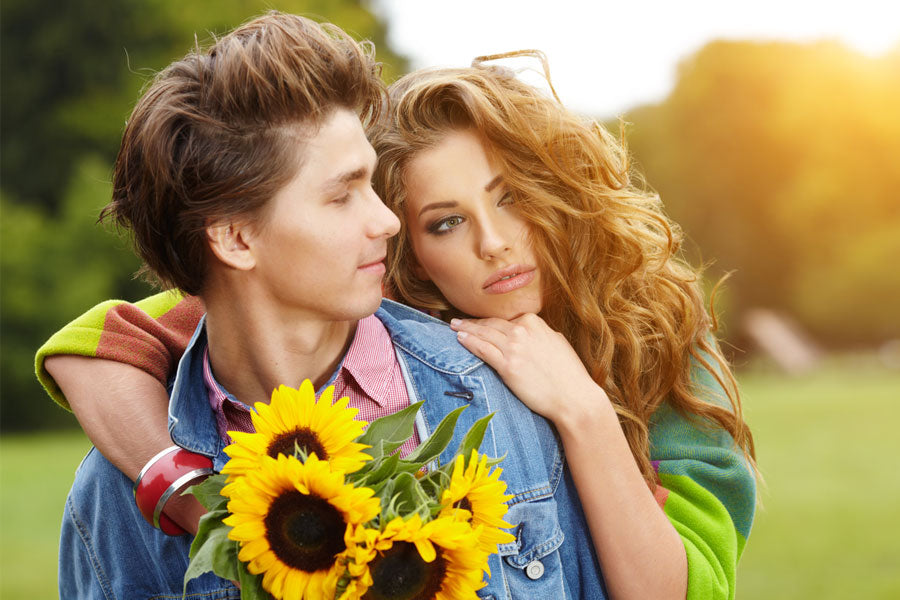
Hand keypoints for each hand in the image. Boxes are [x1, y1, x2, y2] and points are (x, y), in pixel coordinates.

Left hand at [450, 314, 606, 420]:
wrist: (574, 397)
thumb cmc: (569, 374)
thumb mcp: (557, 343)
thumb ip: (541, 334)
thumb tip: (533, 332)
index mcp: (534, 322)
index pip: (506, 319)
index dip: (490, 321)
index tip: (479, 323)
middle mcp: (523, 331)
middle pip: (491, 324)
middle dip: (473, 322)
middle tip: (457, 321)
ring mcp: (514, 347)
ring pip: (483, 334)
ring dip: (465, 329)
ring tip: (454, 327)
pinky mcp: (507, 366)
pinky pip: (482, 349)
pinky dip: (469, 342)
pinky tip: (460, 339)